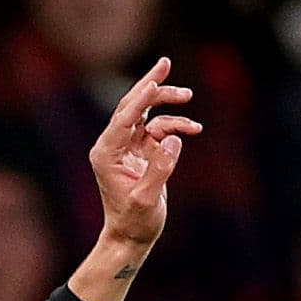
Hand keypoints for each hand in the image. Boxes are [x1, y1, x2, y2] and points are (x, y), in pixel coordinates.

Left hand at [83, 56, 197, 261]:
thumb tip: (174, 139)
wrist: (132, 237)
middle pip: (131, 105)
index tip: (157, 81)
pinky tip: (194, 129)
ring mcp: (128, 146)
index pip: (123, 117)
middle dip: (150, 85)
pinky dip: (177, 125)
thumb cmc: (134, 222)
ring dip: (167, 102)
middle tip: (165, 63)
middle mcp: (113, 145)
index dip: (141, 97)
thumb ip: (161, 168)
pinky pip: (160, 128)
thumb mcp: (146, 199)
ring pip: (146, 112)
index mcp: (106, 153)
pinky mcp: (143, 150)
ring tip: (188, 96)